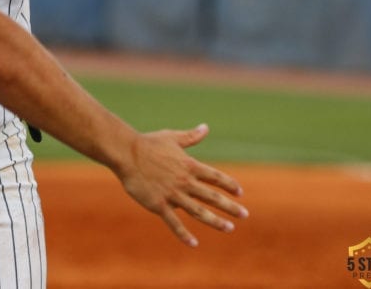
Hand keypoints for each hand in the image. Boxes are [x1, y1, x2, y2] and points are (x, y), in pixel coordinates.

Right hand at [116, 124, 247, 247]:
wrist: (126, 153)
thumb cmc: (148, 143)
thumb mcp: (172, 138)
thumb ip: (191, 137)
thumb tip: (206, 127)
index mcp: (189, 166)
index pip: (215, 177)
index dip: (229, 185)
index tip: (240, 193)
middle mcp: (185, 181)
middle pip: (212, 196)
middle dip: (230, 206)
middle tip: (244, 215)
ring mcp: (172, 194)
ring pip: (199, 211)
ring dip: (215, 221)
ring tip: (229, 228)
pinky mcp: (159, 204)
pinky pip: (174, 222)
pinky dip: (184, 234)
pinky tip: (194, 243)